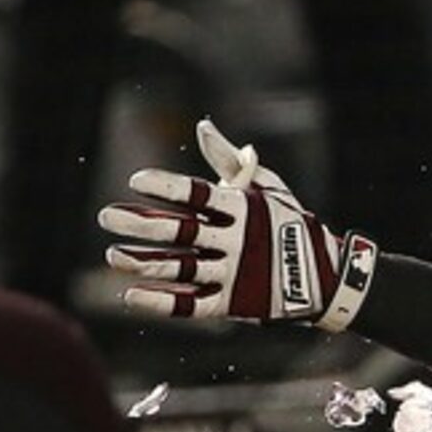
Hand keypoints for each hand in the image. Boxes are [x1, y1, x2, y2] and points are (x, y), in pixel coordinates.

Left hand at [99, 120, 377, 327]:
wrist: (325, 278)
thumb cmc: (288, 223)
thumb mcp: (267, 187)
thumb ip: (229, 160)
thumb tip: (201, 126)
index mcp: (244, 208)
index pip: (198, 194)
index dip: (166, 187)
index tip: (135, 182)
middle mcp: (237, 240)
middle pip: (179, 230)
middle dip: (140, 223)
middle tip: (106, 216)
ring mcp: (234, 273)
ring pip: (180, 268)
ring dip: (143, 261)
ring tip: (113, 255)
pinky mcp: (233, 303)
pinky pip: (191, 305)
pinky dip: (161, 302)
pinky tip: (132, 294)